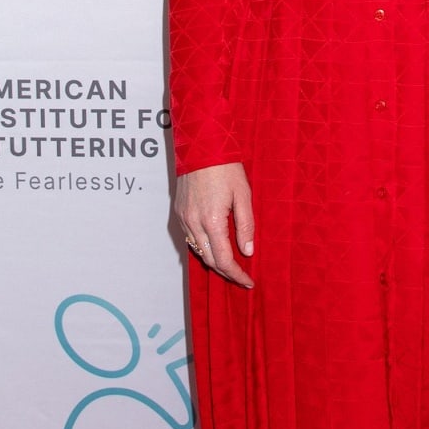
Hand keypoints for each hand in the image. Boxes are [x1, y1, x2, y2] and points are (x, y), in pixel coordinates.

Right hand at [175, 162, 254, 287]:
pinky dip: (203, 247)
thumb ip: (245, 225)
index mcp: (212, 220)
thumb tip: (247, 251)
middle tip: (241, 277)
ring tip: (230, 265)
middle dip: (226, 272)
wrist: (201, 146)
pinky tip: (214, 247)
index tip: (248, 281)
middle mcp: (194, 222)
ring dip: (214, 261)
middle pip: (209, 260)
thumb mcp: (243, 195)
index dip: (236, 274)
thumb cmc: (226, 168)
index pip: (224, 260)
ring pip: (198, 250)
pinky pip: (190, 238)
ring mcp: (184, 217)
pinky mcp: (179, 211)